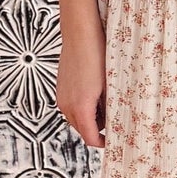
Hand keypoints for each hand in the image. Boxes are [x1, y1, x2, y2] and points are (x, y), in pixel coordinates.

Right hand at [56, 28, 105, 148]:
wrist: (80, 34)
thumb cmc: (98, 56)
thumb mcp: (110, 86)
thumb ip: (110, 108)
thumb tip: (114, 122)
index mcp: (81, 107)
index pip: (91, 138)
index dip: (104, 143)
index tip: (116, 140)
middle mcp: (67, 105)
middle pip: (83, 131)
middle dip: (98, 131)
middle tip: (116, 122)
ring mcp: (61, 97)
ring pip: (77, 119)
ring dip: (91, 119)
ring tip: (107, 105)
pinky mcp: (60, 89)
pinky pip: (72, 107)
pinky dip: (83, 108)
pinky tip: (96, 95)